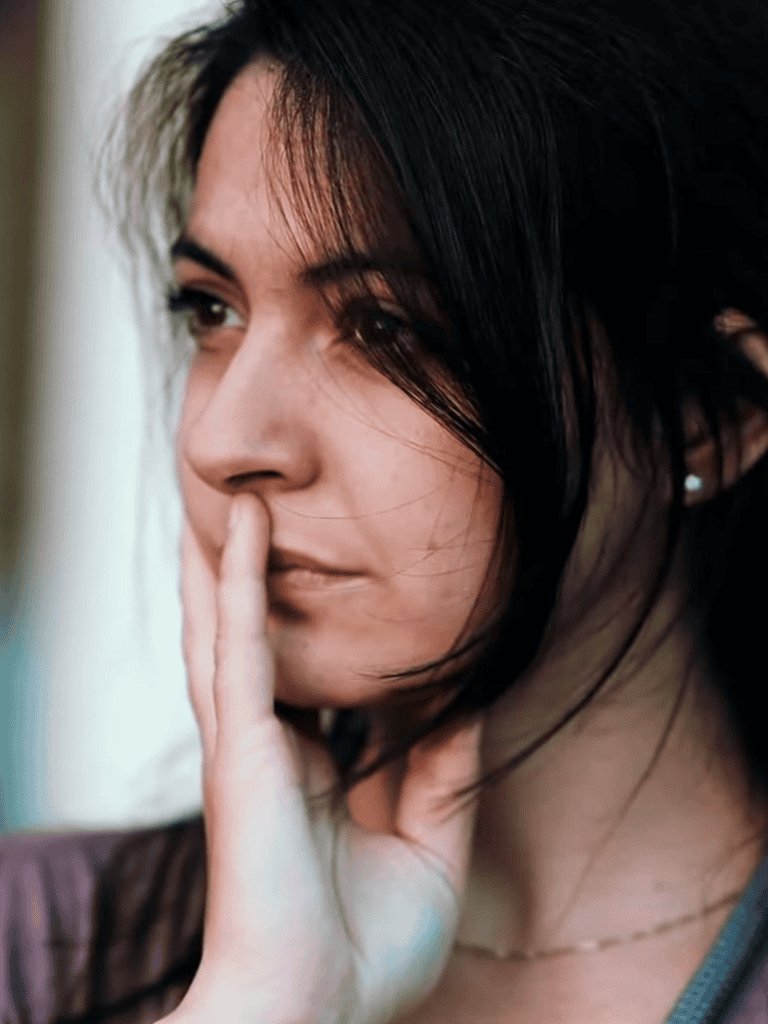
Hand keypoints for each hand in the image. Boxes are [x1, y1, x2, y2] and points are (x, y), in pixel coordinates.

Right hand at [174, 493, 483, 1023]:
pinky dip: (237, 576)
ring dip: (240, 561)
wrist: (315, 1012)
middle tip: (280, 520)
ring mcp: (250, 739)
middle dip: (270, 586)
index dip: (349, 638)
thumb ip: (449, 773)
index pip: (329, 687)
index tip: (384, 589)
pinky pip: (239, 639)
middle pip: (271, 645)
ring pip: (237, 627)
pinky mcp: (238, 739)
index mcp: (313, 776)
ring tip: (249, 498)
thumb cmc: (364, 954)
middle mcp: (275, 748)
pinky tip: (244, 522)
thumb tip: (476, 702)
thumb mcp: (431, 851)